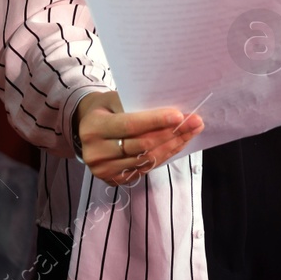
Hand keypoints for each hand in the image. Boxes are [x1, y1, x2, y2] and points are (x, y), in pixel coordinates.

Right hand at [74, 91, 203, 186]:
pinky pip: (146, 169)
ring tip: (191, 132)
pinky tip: (177, 144)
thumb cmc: (104, 109)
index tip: (179, 115)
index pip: (130, 125)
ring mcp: (104, 170)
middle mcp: (96, 153)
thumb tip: (170, 112)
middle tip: (194, 122)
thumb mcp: (112, 99)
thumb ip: (135, 105)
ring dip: (173, 145)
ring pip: (147, 159)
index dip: (156, 121)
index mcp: (93, 128)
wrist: (86, 128)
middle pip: (142, 145)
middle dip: (172, 133)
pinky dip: (164, 156)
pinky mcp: (114, 180)